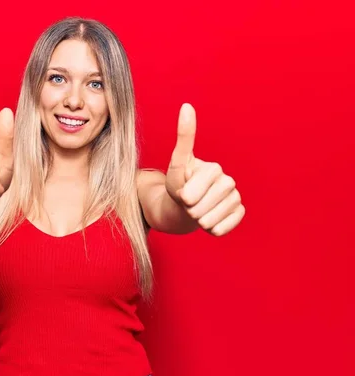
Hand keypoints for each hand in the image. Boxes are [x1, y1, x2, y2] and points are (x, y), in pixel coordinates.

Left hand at [165, 103, 244, 235]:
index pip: (193, 194)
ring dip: (199, 221)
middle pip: (202, 208)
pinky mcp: (239, 213)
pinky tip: (208, 221)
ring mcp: (235, 198)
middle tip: (188, 204)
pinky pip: (225, 228)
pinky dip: (213, 229)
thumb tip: (187, 105)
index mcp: (213, 168)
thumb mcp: (176, 165)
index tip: (182, 194)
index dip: (184, 198)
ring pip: (211, 219)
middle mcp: (228, 181)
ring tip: (196, 212)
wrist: (184, 207)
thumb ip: (183, 138)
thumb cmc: (177, 185)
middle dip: (190, 210)